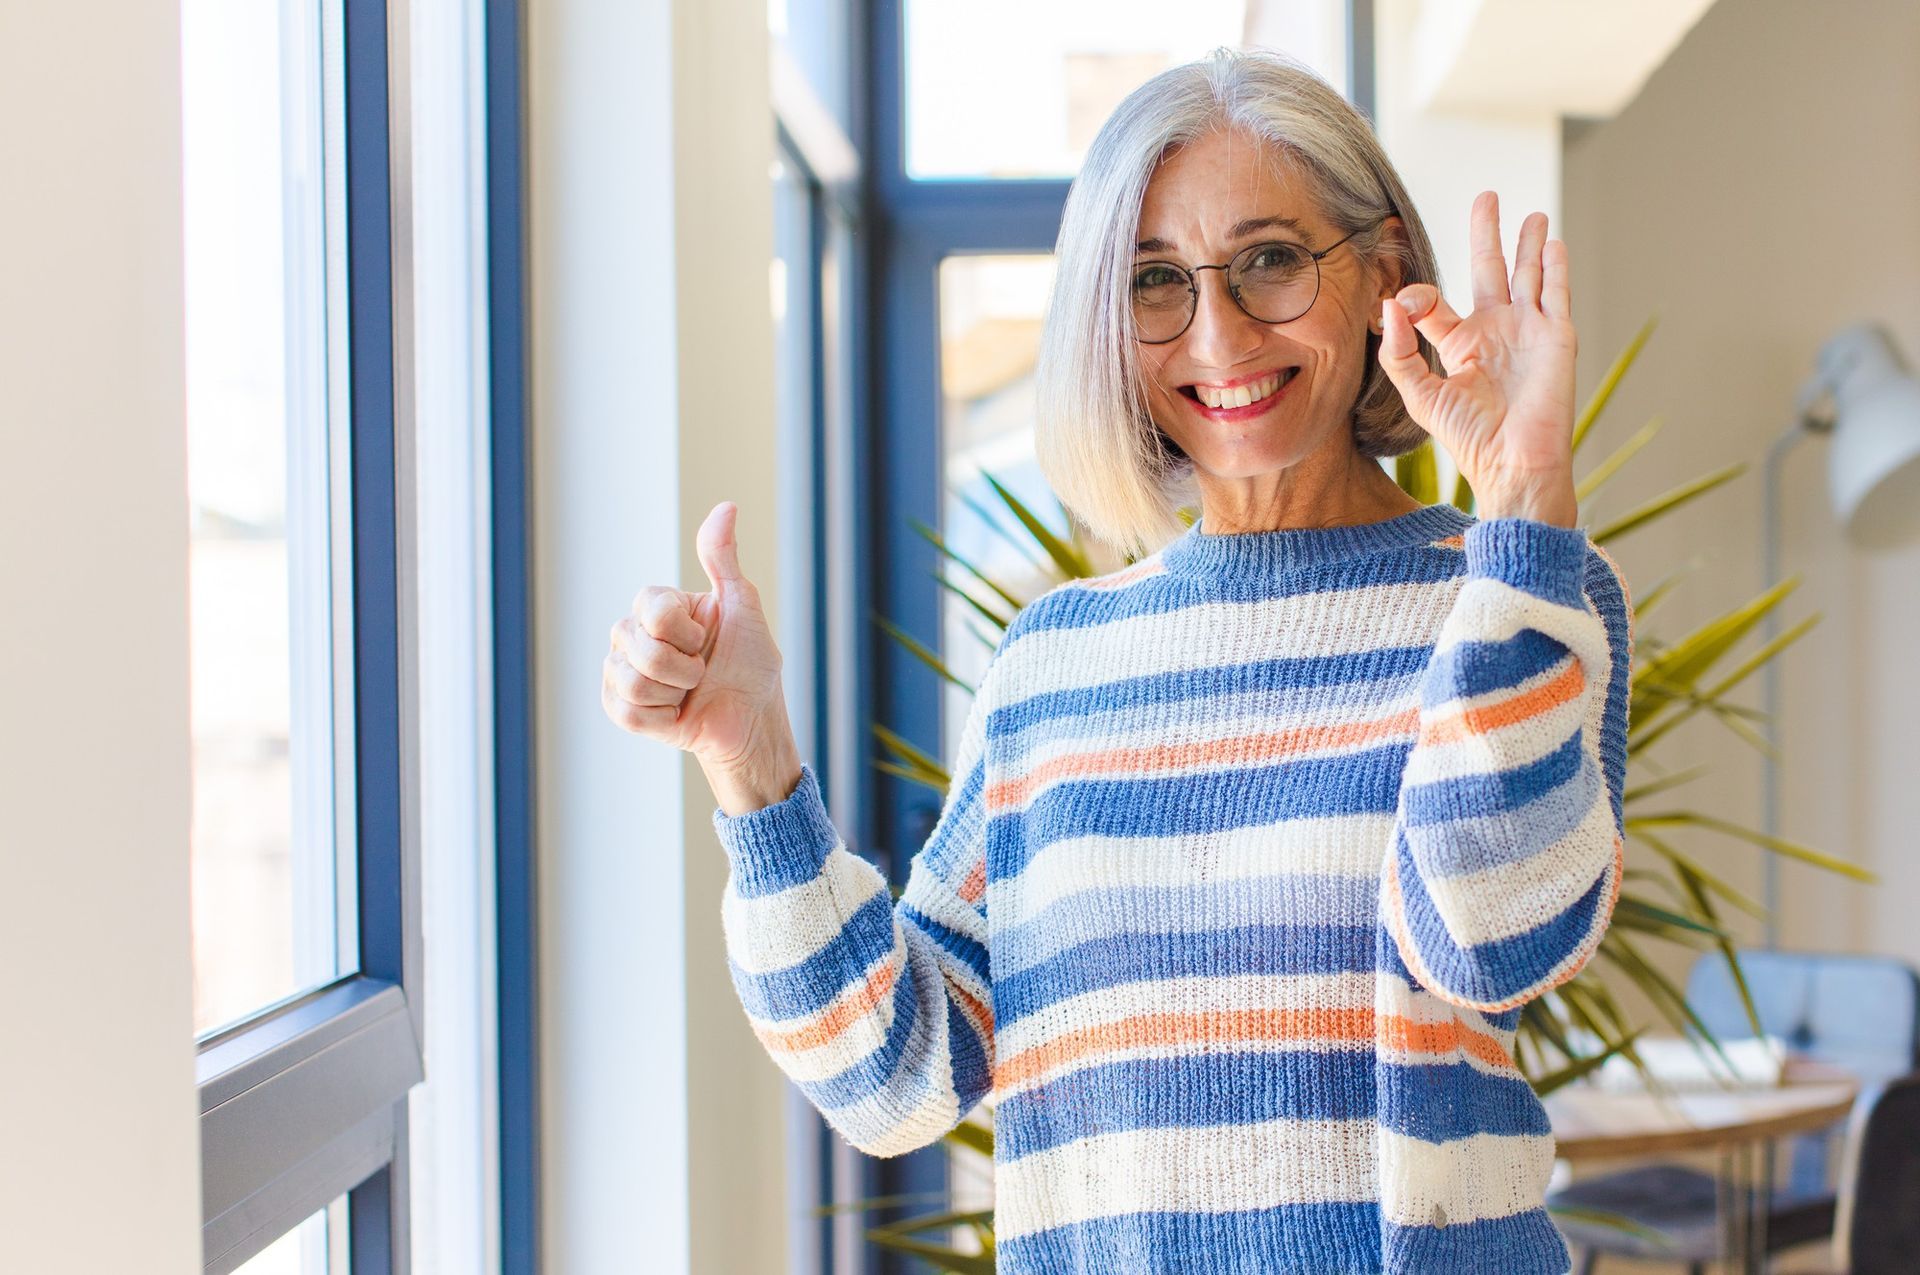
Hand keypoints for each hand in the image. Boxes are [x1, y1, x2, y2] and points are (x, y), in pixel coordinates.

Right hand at [602, 500, 795, 783]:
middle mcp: (631, 634)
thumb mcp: (743, 605)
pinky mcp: (619, 708)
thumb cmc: (750, 662)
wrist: (751, 718)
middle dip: (685, 668)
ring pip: (632, 682)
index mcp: (656, 607)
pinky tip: (675, 713)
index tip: (705, 639)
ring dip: (674, 693)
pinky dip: (661, 718)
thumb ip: (723, 558)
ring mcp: (621, 671)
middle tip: (701, 672)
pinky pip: (627, 712)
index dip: (686, 632)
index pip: (653, 609)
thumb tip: (727, 506)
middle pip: (641, 648)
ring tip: (688, 693)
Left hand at [1376, 191, 1578, 527]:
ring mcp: (1528, 331)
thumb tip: (1390, 304)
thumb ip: (1400, 352)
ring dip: (1528, 243)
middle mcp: (1495, 332)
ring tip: (1530, 214)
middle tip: (1486, 197)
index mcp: (1459, 344)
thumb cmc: (1468, 437)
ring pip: (1528, 274)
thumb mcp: (1421, 395)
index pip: (1435, 302)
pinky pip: (1555, 293)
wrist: (1514, 462)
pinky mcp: (1556, 336)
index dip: (1417, 295)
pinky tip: (1552, 242)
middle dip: (1488, 233)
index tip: (1404, 303)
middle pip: (1489, 269)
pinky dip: (1555, 267)